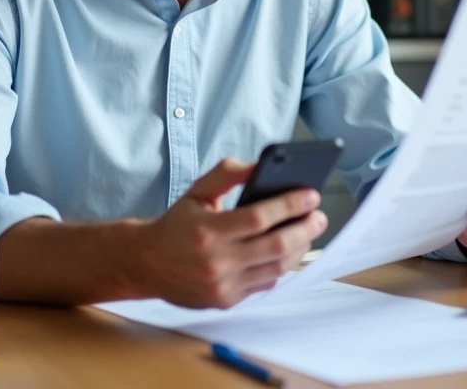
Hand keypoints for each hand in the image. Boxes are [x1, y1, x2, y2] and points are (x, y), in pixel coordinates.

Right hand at [133, 158, 327, 308]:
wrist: (146, 263)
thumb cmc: (177, 223)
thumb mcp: (197, 191)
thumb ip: (227, 173)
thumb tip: (261, 165)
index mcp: (207, 230)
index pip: (259, 217)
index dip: (290, 205)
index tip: (311, 195)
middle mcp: (216, 261)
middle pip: (275, 246)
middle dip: (305, 229)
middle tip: (319, 216)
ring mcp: (222, 285)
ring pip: (276, 268)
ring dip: (299, 248)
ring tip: (308, 231)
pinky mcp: (226, 301)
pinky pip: (265, 283)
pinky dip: (281, 266)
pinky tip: (288, 250)